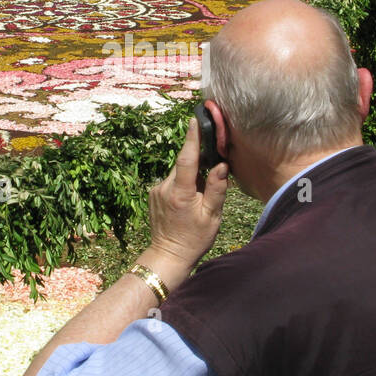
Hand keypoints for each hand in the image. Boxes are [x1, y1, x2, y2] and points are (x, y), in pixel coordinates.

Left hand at [146, 119, 229, 277]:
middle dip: (197, 161)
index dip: (191, 138)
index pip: (186, 158)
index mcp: (180, 193)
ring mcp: (156, 190)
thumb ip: (217, 189)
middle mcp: (164, 188)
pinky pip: (171, 180)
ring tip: (199, 194)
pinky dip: (182, 182)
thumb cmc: (194, 239)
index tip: (194, 120)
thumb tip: (222, 165)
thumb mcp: (212, 216)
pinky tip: (188, 199)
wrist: (168, 256)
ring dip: (190, 174)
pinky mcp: (153, 194)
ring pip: (177, 172)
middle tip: (213, 165)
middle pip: (183, 163)